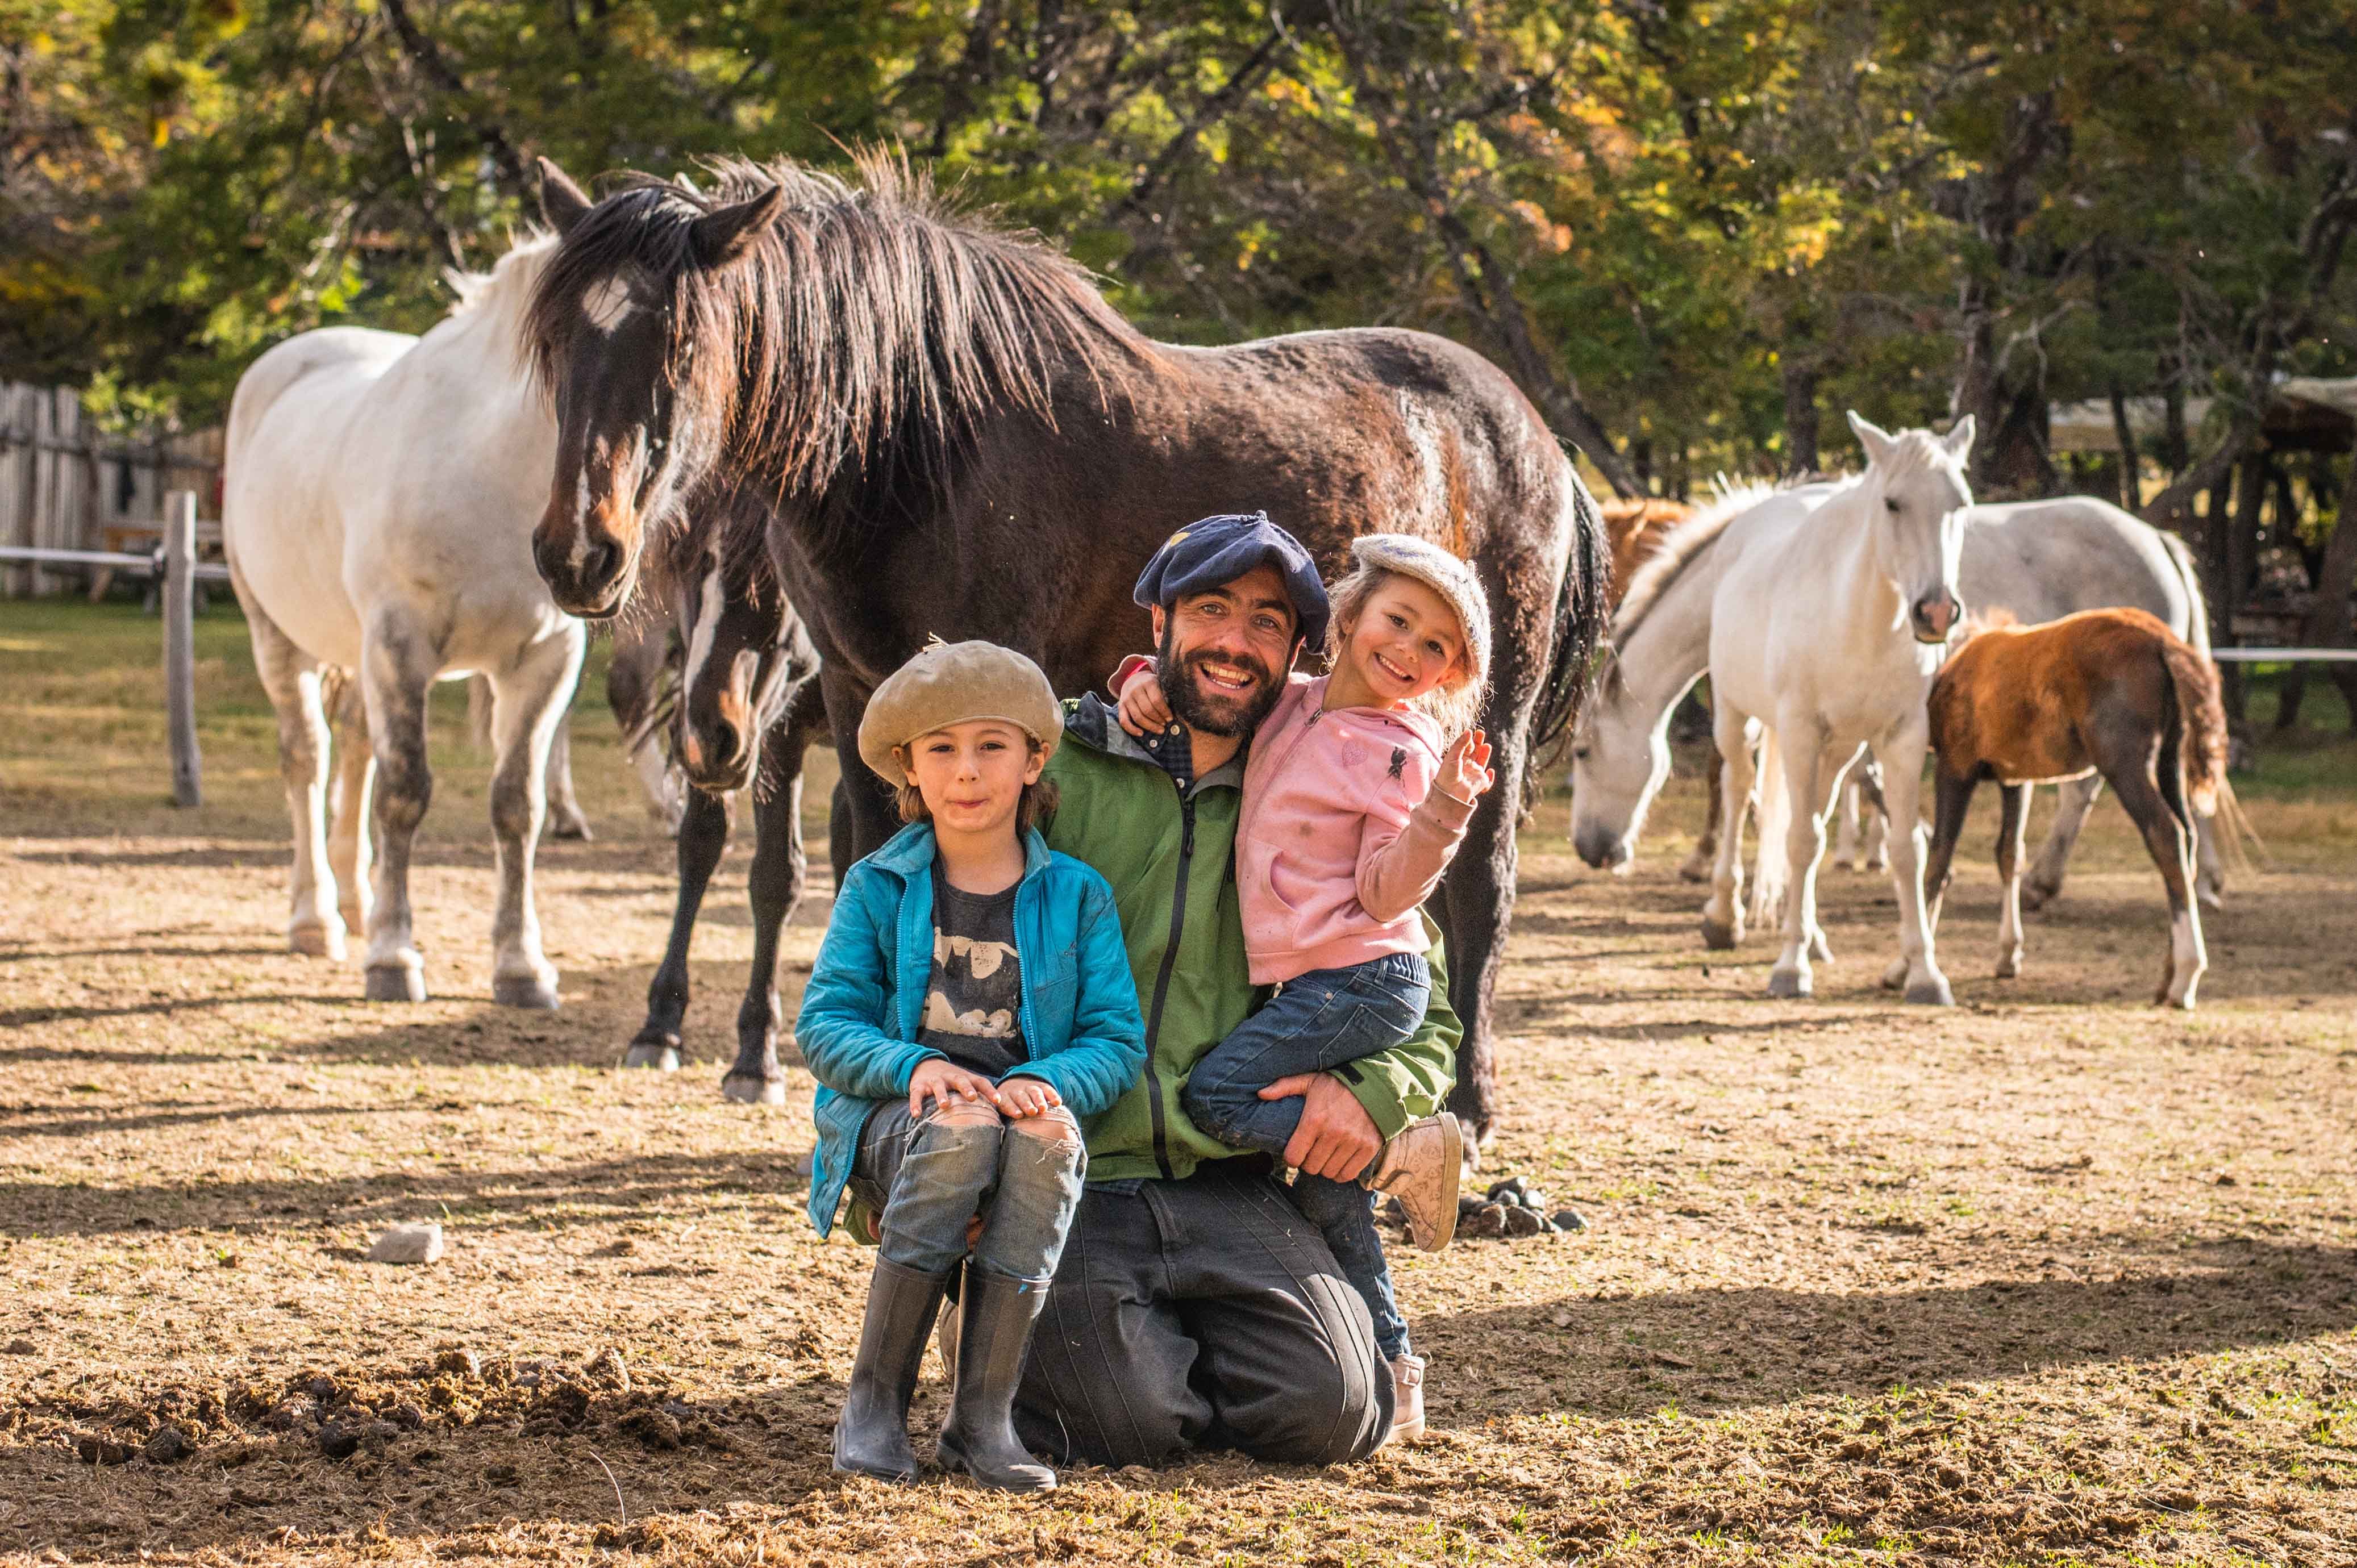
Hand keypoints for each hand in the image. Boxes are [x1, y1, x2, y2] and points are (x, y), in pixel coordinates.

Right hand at [908, 1058, 1000, 1117]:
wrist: (925, 1065)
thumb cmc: (952, 1081)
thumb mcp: (966, 1083)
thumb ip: (981, 1095)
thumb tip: (1003, 1113)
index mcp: (966, 1078)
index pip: (981, 1082)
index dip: (990, 1091)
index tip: (999, 1101)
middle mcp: (951, 1078)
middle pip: (961, 1081)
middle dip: (966, 1089)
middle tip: (972, 1097)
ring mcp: (935, 1081)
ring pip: (938, 1087)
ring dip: (941, 1095)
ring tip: (943, 1106)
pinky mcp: (919, 1087)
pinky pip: (917, 1095)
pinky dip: (916, 1104)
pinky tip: (916, 1115)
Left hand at [996, 1075, 1062, 1117]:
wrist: (1016, 1087)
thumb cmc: (1010, 1109)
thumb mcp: (1002, 1112)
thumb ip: (1003, 1122)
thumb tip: (1001, 1144)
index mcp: (1004, 1097)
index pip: (1007, 1103)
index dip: (1012, 1108)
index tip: (1018, 1115)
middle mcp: (1017, 1091)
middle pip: (1021, 1097)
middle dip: (1027, 1104)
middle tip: (1032, 1112)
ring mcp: (1030, 1088)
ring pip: (1034, 1093)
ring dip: (1039, 1100)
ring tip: (1043, 1109)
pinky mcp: (1042, 1086)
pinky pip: (1048, 1090)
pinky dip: (1053, 1096)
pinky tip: (1057, 1103)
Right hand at [1117, 664, 1171, 736]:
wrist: (1134, 680)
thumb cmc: (1152, 685)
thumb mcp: (1160, 684)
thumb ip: (1166, 694)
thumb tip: (1175, 712)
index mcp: (1148, 682)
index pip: (1157, 701)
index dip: (1165, 712)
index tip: (1170, 718)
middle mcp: (1135, 690)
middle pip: (1147, 710)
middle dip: (1158, 720)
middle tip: (1165, 725)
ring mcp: (1126, 698)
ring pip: (1137, 717)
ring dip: (1150, 726)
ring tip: (1159, 730)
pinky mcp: (1120, 706)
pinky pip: (1124, 721)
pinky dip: (1132, 729)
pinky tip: (1141, 734)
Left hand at [1261, 1071, 1380, 1181]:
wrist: (1375, 1083)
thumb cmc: (1337, 1083)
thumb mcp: (1309, 1080)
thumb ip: (1284, 1087)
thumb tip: (1260, 1094)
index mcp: (1314, 1119)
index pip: (1293, 1157)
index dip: (1292, 1157)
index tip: (1295, 1153)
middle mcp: (1333, 1132)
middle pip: (1311, 1167)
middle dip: (1308, 1162)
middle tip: (1312, 1152)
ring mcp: (1352, 1141)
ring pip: (1329, 1173)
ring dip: (1325, 1168)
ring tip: (1326, 1156)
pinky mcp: (1368, 1148)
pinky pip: (1348, 1174)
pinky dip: (1342, 1173)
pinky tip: (1340, 1161)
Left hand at [1439, 727, 1494, 803]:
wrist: (1449, 793)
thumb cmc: (1447, 775)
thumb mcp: (1452, 756)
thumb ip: (1461, 743)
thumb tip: (1469, 731)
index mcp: (1458, 759)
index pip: (1466, 747)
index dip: (1469, 739)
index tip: (1471, 732)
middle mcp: (1467, 766)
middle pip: (1475, 751)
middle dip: (1479, 742)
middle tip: (1481, 732)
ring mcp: (1474, 774)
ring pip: (1482, 761)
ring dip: (1485, 753)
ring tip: (1487, 745)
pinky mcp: (1481, 783)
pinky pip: (1488, 780)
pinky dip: (1490, 776)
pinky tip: (1489, 770)